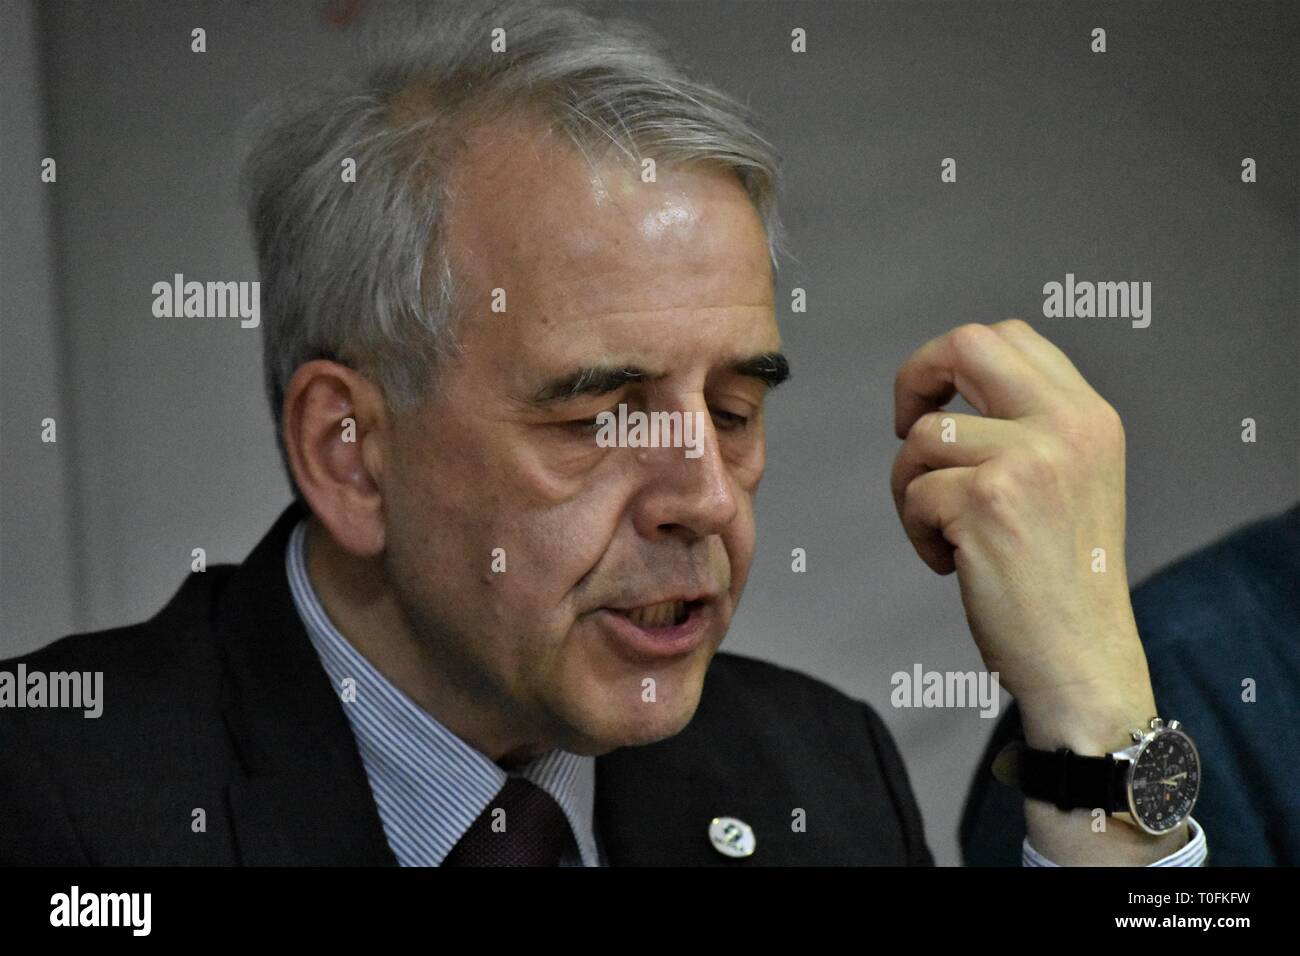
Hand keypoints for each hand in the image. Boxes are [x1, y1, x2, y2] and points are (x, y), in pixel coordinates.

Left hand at [890, 320, 1153, 751]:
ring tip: (943, 531)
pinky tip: (951, 564)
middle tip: (901, 427)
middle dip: (914, 379)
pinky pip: (914, 492)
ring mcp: (1028, 459)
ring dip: (912, 485)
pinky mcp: (986, 500)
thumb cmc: (1063, 583)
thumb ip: (1029, 428)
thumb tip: (947, 393)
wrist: (1081, 659)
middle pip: (966, 344)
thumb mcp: (1071, 481)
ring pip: (923, 435)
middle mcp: (1067, 426)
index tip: (934, 405)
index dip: (952, 361)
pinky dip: (917, 531)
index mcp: (1090, 416)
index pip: (1009, 337)